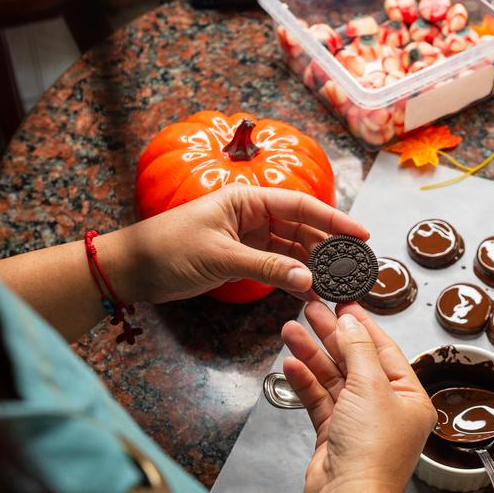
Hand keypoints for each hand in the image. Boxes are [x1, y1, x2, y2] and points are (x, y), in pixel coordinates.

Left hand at [116, 185, 366, 303]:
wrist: (132, 269)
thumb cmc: (167, 249)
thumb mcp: (220, 257)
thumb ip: (267, 267)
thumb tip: (309, 280)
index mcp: (247, 199)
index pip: (301, 206)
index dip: (334, 219)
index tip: (361, 234)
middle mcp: (252, 214)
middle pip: (302, 228)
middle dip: (330, 248)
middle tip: (356, 268)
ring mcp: (249, 238)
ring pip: (293, 250)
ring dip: (315, 267)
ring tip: (340, 285)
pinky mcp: (242, 259)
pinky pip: (277, 267)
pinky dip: (294, 279)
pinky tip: (312, 294)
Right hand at [281, 303, 436, 492]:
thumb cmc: (372, 453)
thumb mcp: (370, 387)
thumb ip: (358, 349)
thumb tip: (351, 321)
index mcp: (410, 399)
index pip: (385, 351)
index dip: (362, 324)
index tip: (343, 302)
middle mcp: (387, 410)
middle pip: (356, 361)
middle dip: (331, 335)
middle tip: (311, 309)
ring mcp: (359, 423)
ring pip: (334, 379)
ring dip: (313, 355)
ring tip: (291, 330)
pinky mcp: (334, 435)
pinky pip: (320, 400)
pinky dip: (305, 382)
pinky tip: (291, 364)